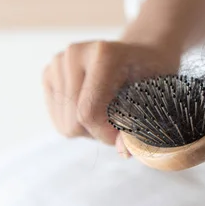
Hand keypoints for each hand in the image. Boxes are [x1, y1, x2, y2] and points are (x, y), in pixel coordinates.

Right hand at [42, 38, 180, 157]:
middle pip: (74, 120)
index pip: (89, 111)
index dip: (106, 133)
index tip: (124, 138)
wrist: (140, 55)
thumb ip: (140, 124)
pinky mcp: (49, 73)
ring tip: (109, 110)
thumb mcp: (155, 96)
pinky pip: (58, 119)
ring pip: (65, 124)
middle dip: (99, 132)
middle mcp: (76, 53)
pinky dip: (77, 122)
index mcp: (104, 54)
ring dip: (89, 128)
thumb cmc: (151, 75)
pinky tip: (93, 106)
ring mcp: (59, 62)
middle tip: (120, 121)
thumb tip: (124, 152)